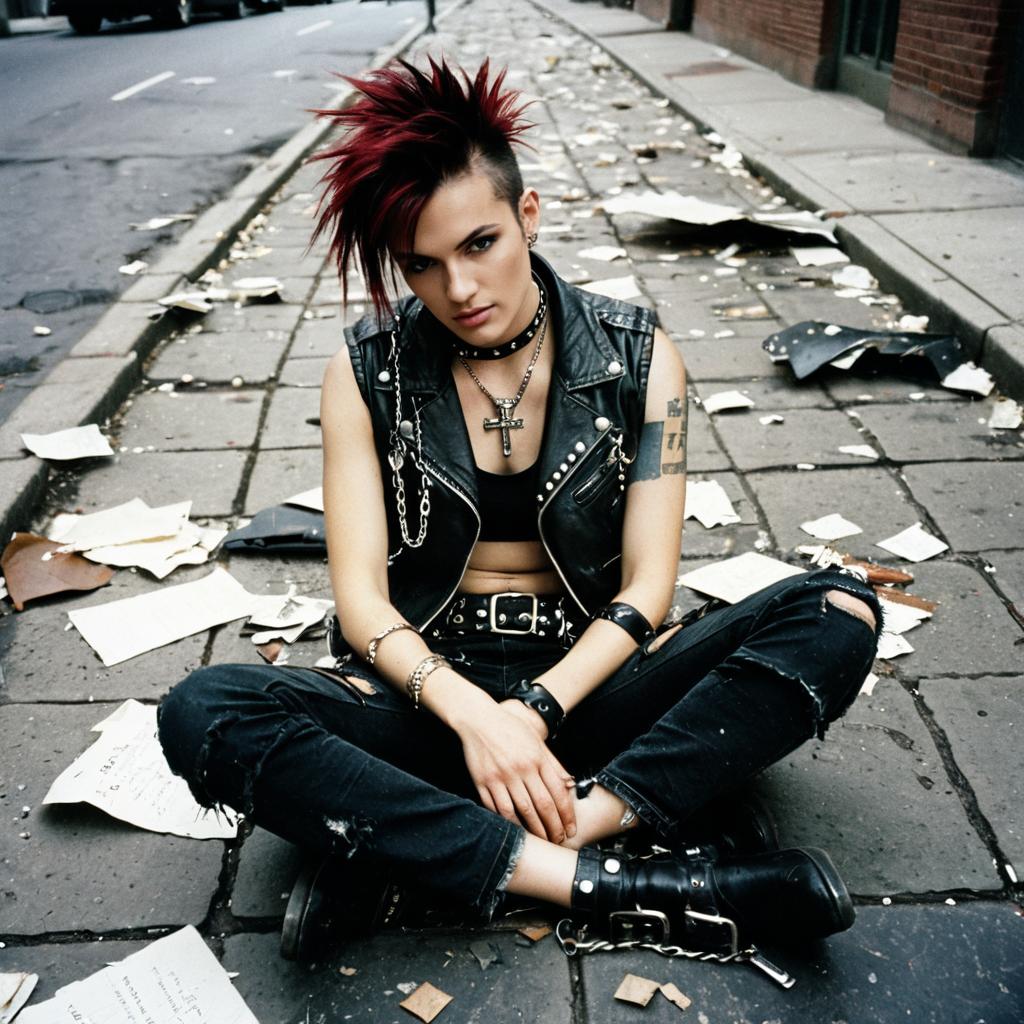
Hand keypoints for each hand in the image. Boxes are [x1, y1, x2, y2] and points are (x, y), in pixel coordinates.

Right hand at [454, 698, 576, 842]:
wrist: (479, 718)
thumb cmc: (511, 728)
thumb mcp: (536, 740)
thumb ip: (553, 763)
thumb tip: (570, 784)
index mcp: (536, 758)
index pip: (557, 793)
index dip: (566, 815)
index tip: (571, 830)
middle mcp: (520, 768)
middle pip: (541, 806)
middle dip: (553, 828)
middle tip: (559, 841)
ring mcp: (500, 776)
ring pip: (519, 811)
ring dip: (532, 830)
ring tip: (541, 840)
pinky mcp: (482, 781)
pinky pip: (496, 808)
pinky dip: (507, 821)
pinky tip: (516, 830)